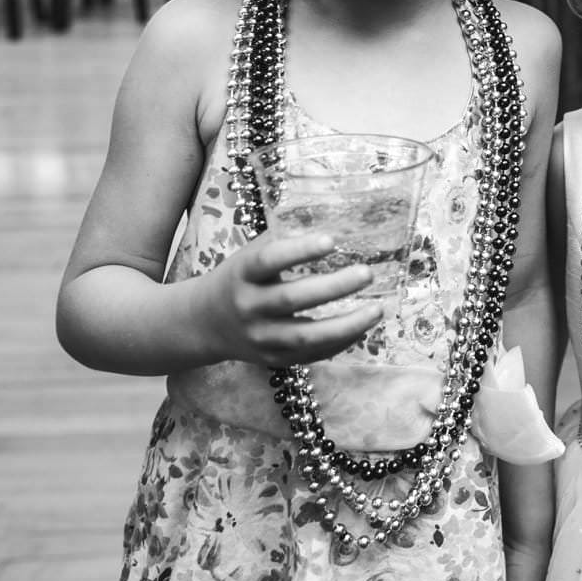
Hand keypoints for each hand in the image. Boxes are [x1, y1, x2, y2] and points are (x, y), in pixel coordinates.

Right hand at [202, 233, 381, 367]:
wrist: (204, 323)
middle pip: (292, 300)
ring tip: (377, 310)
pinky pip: (311, 354)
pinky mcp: (272, 359)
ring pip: (305, 336)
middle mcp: (248, 306)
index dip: (299, 250)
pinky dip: (340, 343)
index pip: (268, 260)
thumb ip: (285, 240)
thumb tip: (336, 220)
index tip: (331, 240)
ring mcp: (260, 337)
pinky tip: (362, 328)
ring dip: (346, 325)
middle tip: (367, 273)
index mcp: (242, 274)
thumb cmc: (240, 278)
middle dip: (333, 288)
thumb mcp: (251, 255)